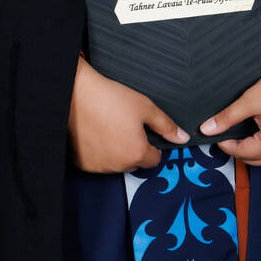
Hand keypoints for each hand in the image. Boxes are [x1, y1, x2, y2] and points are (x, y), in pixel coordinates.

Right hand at [68, 57, 188, 172]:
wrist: (77, 93)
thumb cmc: (111, 98)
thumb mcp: (145, 107)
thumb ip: (166, 125)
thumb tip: (183, 138)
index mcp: (137, 154)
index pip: (154, 159)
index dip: (152, 144)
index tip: (144, 130)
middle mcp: (118, 166)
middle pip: (134, 161)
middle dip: (134, 147)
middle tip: (125, 124)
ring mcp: (99, 167)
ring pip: (115, 163)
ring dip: (116, 151)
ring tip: (109, 125)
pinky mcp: (82, 163)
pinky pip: (97, 162)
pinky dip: (98, 152)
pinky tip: (96, 133)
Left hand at [200, 40, 260, 164]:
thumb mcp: (250, 100)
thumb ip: (227, 117)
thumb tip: (207, 129)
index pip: (241, 153)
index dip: (225, 144)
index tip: (217, 133)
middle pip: (255, 159)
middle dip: (239, 149)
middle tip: (229, 131)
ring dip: (255, 148)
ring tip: (246, 128)